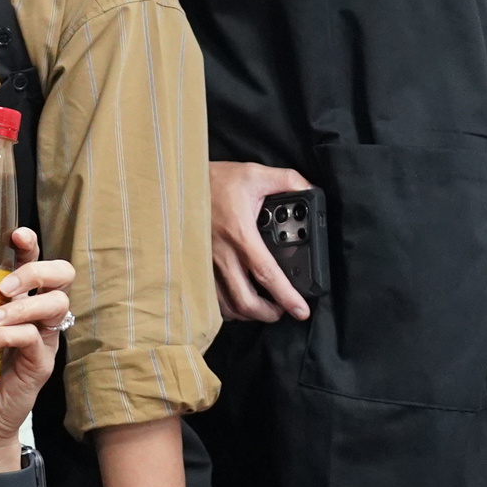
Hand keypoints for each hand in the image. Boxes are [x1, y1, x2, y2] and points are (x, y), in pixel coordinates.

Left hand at [0, 227, 73, 467]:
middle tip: (4, 285)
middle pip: (61, 276)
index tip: (15, 235)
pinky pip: (32, 338)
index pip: (34, 260)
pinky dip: (5, 337)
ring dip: (19, 307)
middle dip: (36, 270)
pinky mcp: (41, 362)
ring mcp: (43, 338)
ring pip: (54, 305)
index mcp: (16, 297)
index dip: (30, 244)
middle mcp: (36, 313)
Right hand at [209, 160, 313, 321]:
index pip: (266, 273)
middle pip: (245, 300)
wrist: (175, 183)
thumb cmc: (214, 180)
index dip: (286, 296)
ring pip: (226, 304)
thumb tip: (311, 190)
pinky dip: (226, 307)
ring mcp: (205, 263)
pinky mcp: (195, 265)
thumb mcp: (254, 173)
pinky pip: (210, 297)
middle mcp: (221, 253)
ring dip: (247, 313)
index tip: (301, 310)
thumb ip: (288, 180)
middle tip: (283, 310)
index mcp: (240, 234)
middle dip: (268, 313)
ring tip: (262, 308)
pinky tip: (236, 302)